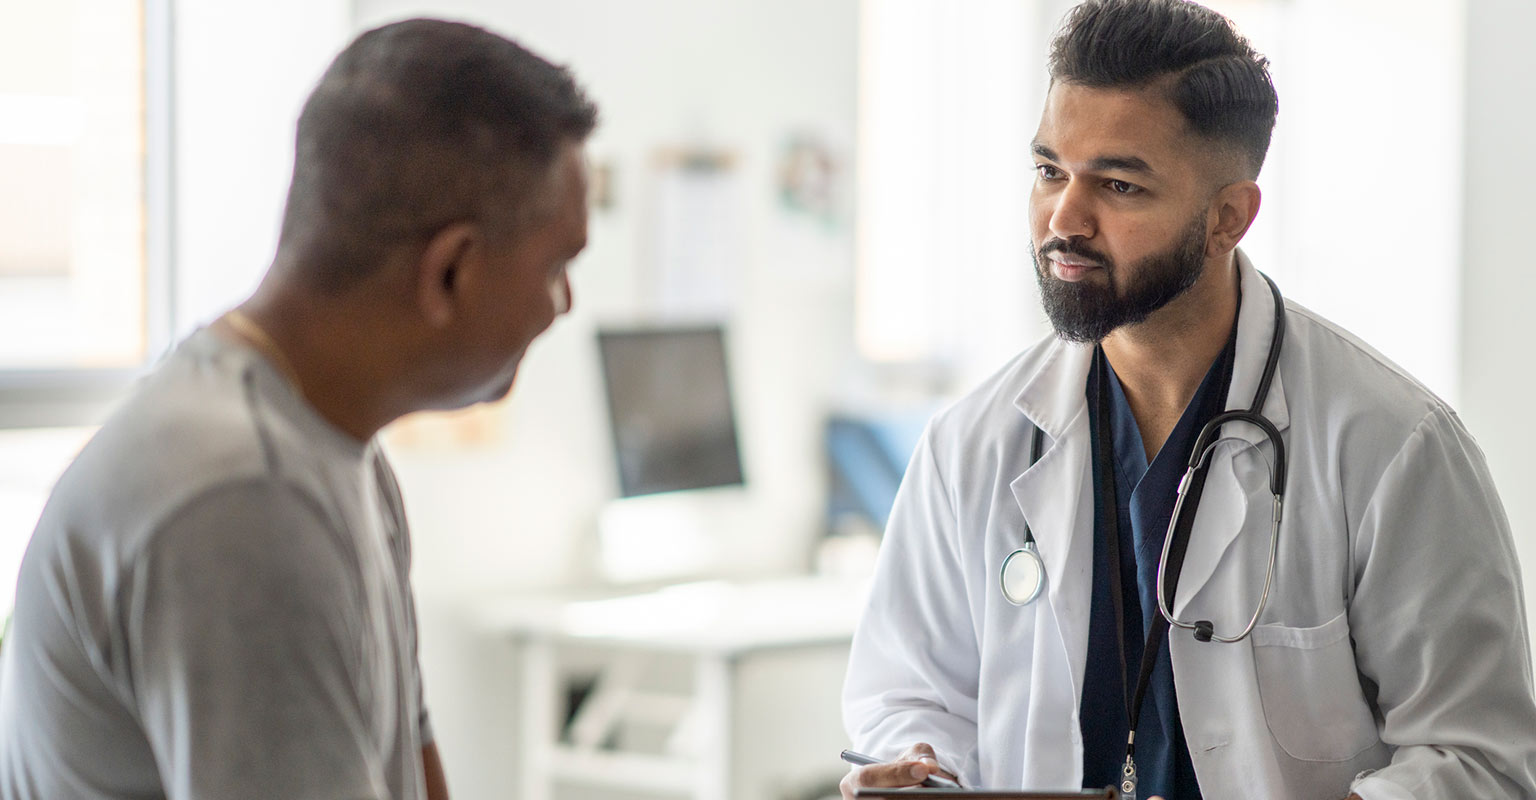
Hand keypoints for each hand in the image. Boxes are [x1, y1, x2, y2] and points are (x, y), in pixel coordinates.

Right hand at [839, 743, 957, 798]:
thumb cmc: (904, 772)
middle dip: (910, 795)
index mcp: (853, 783)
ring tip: (942, 798)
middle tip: (936, 790)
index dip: (896, 774)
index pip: (868, 779)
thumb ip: (920, 755)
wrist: (899, 789)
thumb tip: (931, 767)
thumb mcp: (910, 757)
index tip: (923, 770)